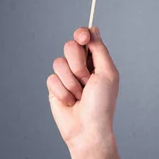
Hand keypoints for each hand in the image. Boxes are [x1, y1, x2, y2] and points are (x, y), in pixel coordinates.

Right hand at [46, 26, 119, 150]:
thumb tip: (93, 29)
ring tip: (79, 95)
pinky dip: (62, 92)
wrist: (87, 129)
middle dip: (78, 64)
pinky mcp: (54, 88)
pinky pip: (51, 79)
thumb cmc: (102, 104)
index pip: (84, 37)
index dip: (81, 34)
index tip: (82, 38)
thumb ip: (99, 50)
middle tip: (87, 80)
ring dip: (71, 82)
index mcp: (95, 61)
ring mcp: (66, 77)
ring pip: (58, 63)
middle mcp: (80, 66)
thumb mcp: (107, 73)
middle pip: (69, 46)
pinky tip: (70, 102)